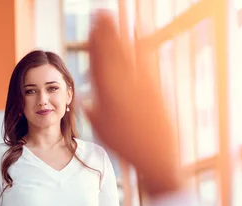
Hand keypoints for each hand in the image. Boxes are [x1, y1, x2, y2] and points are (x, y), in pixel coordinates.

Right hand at [83, 11, 182, 195]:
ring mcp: (143, 84)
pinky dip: (142, 42)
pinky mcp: (157, 85)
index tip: (90, 29)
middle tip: (100, 13)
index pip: (98, 62)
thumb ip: (92, 111)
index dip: (94, 43)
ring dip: (122, 32)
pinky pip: (147, 58)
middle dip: (106, 31)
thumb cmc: (126, 146)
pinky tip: (140, 31)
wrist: (156, 155)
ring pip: (129, 51)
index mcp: (107, 95)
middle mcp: (124, 86)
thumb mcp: (102, 128)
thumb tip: (83, 101)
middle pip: (112, 52)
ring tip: (116, 16)